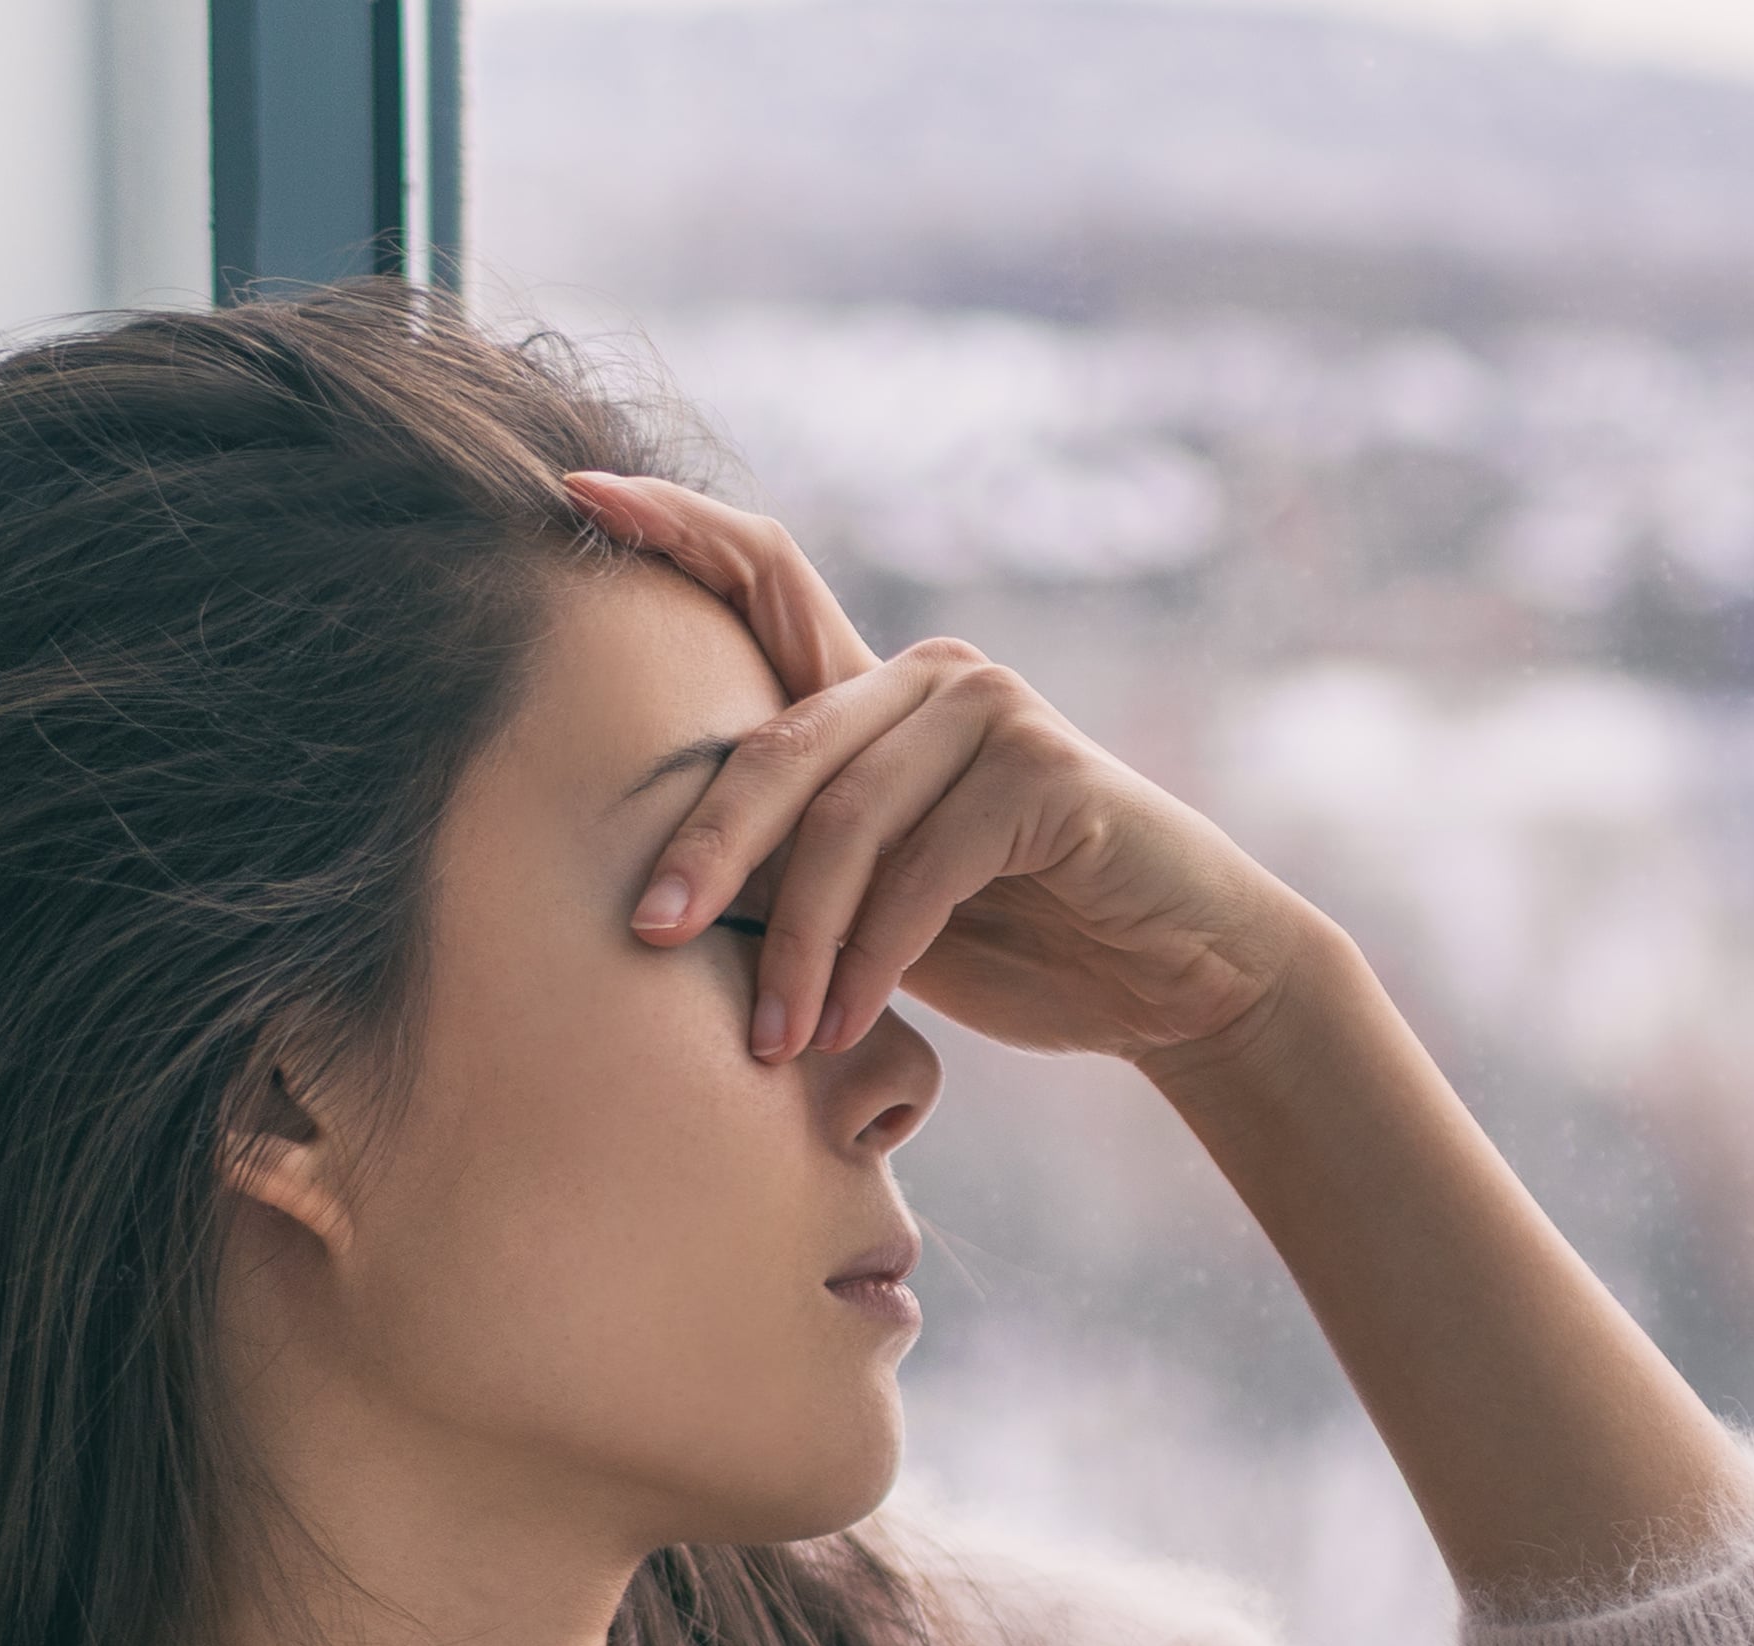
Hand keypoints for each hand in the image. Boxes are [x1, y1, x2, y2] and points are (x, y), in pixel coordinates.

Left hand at [560, 471, 1352, 1064]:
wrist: (1177, 982)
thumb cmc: (1021, 943)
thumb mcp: (878, 901)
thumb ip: (800, 858)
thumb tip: (653, 889)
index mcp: (878, 692)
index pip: (766, 579)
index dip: (674, 527)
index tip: (576, 495)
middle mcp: (933, 676)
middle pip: (777, 744)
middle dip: (703, 848)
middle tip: (646, 936)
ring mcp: (993, 712)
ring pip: (844, 821)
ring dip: (797, 946)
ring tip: (773, 1042)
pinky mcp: (1045, 772)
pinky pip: (921, 868)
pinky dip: (871, 958)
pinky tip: (846, 1025)